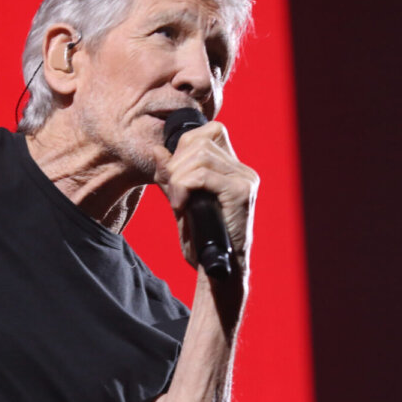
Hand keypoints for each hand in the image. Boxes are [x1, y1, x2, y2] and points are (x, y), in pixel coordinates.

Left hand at [153, 121, 257, 273]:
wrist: (217, 269)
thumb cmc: (201, 239)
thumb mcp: (180, 201)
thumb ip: (170, 176)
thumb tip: (157, 149)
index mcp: (232, 168)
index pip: (208, 132)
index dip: (183, 146)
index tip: (174, 177)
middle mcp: (243, 170)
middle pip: (200, 140)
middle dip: (176, 164)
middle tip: (173, 193)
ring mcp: (245, 179)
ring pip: (199, 156)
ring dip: (178, 179)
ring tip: (177, 203)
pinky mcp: (241, 192)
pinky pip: (203, 175)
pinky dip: (184, 187)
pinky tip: (182, 207)